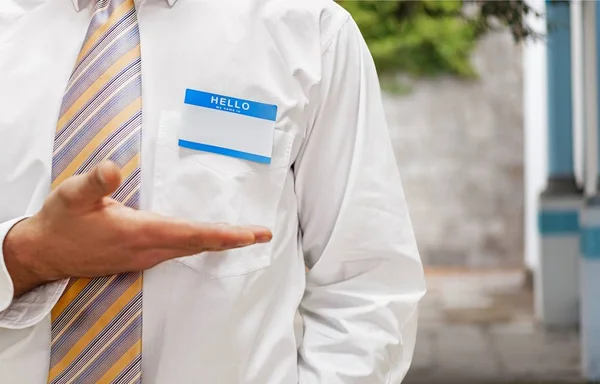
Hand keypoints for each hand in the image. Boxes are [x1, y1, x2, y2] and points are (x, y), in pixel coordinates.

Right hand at [3, 161, 271, 296]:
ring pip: (192, 249)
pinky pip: (181, 250)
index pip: (193, 234)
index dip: (226, 235)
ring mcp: (146, 256)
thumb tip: (113, 169)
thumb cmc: (61, 222)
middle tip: (263, 233)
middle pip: (201, 244)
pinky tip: (212, 238)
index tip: (253, 234)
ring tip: (247, 235)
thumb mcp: (71, 196)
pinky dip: (202, 243)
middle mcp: (149, 249)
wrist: (45, 253)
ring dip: (221, 241)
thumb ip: (94, 183)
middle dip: (234, 239)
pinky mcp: (142, 256)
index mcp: (140, 233)